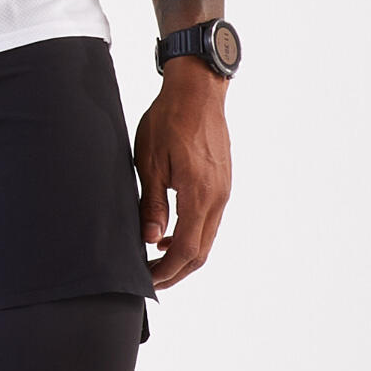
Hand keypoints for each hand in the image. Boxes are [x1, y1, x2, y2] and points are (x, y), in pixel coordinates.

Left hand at [136, 61, 232, 288]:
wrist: (198, 90)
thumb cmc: (169, 120)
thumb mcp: (149, 162)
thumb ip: (152, 204)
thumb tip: (151, 240)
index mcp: (199, 194)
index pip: (186, 251)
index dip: (165, 272)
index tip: (146, 280)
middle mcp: (217, 197)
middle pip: (201, 253)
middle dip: (175, 272)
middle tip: (149, 278)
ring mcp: (224, 191)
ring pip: (208, 238)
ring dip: (184, 255)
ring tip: (156, 258)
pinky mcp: (223, 183)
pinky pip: (211, 221)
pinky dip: (193, 235)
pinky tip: (170, 232)